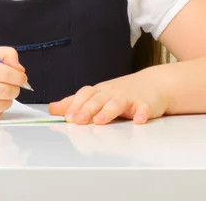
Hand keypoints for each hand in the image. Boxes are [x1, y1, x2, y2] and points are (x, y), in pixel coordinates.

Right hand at [0, 46, 27, 120]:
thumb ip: (4, 55)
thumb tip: (20, 69)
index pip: (5, 72)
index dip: (18, 76)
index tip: (21, 76)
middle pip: (5, 90)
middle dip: (16, 88)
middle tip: (14, 85)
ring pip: (2, 104)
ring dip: (8, 99)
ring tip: (2, 92)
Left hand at [47, 69, 169, 124]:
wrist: (154, 83)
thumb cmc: (121, 92)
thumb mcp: (97, 96)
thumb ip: (75, 103)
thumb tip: (52, 108)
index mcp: (100, 91)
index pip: (85, 95)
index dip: (75, 105)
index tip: (66, 116)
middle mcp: (112, 92)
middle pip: (98, 99)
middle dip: (87, 109)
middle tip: (77, 120)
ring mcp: (130, 97)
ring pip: (117, 103)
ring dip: (108, 112)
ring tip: (100, 121)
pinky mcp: (146, 104)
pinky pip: (144, 108)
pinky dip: (141, 113)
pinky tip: (138, 120)